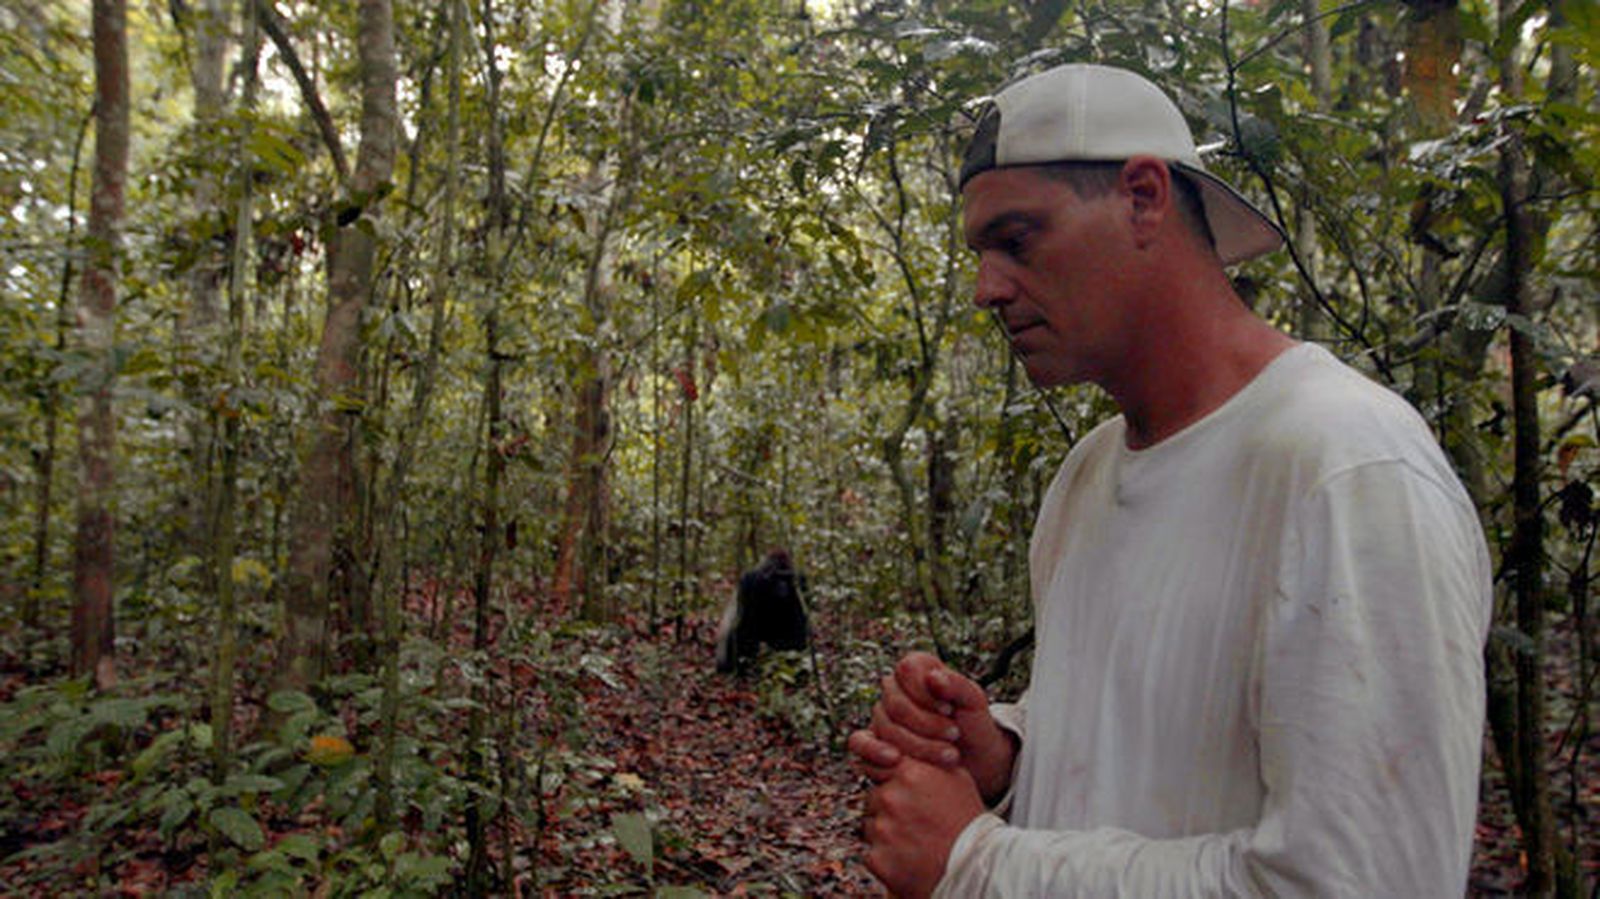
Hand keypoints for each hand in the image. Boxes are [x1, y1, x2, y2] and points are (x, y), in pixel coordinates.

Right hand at [847, 652, 1017, 802]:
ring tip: (949, 755)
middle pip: (896, 703)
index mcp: (916, 668)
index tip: (949, 711)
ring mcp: (882, 715)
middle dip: (927, 724)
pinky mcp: (875, 742)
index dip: (926, 693)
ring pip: (885, 726)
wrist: (975, 760)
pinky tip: (895, 759)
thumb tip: (933, 677)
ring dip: (918, 745)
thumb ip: (956, 685)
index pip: (906, 670)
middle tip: (954, 736)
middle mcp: (894, 688)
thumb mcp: (974, 701)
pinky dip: (874, 751)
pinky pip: (860, 742)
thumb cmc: (974, 724)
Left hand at [863, 757, 984, 898]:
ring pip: (872, 824)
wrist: (975, 868)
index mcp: (909, 774)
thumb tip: (906, 747)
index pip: (880, 765)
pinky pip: (872, 851)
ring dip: (886, 831)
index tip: (902, 792)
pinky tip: (909, 856)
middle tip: (915, 821)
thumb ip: (927, 759)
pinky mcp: (877, 857)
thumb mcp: (956, 778)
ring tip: (915, 840)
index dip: (890, 780)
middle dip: (888, 807)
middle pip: (875, 796)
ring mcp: (882, 828)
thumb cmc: (968, 822)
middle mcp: (891, 797)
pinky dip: (886, 855)